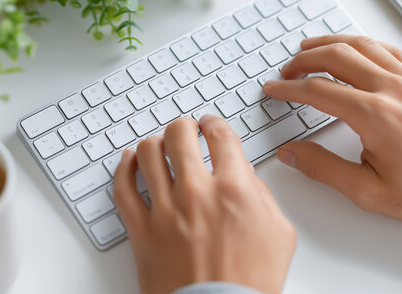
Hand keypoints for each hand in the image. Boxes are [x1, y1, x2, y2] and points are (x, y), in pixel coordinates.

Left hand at [113, 115, 296, 293]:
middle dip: (185, 128)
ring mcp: (164, 210)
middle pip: (180, 134)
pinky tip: (130, 162)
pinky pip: (122, 188)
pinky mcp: (141, 230)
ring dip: (156, 143)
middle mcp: (196, 192)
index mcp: (233, 189)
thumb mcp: (279, 232)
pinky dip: (124, 168)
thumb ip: (262, 195)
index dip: (214, 123)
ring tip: (161, 148)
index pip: (219, 135)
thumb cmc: (250, 282)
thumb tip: (243, 175)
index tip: (210, 125)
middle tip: (186, 132)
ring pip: (148, 153)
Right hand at [263, 35, 401, 228]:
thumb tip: (291, 153)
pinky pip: (390, 50)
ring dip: (331, 43)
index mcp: (376, 116)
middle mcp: (394, 90)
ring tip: (311, 48)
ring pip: (363, 45)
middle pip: (336, 57)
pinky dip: (365, 44)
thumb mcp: (368, 191)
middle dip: (304, 60)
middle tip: (287, 70)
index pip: (318, 90)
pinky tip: (355, 48)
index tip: (273, 89)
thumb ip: (323, 169)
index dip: (288, 88)